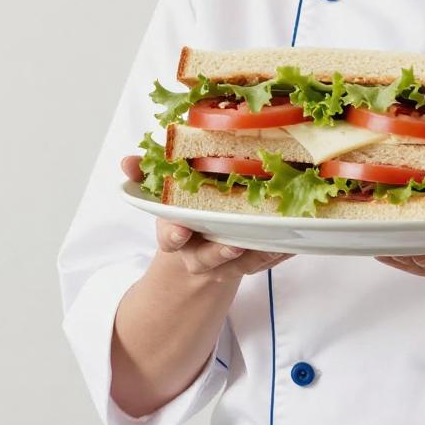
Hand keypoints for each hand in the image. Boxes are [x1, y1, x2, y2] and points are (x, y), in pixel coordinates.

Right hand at [120, 154, 295, 281]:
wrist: (199, 246)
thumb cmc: (184, 211)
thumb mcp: (162, 192)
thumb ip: (145, 174)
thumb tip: (127, 161)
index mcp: (176, 234)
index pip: (170, 238)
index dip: (174, 235)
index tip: (180, 230)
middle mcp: (199, 253)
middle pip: (208, 258)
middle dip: (221, 252)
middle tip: (235, 243)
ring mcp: (226, 261)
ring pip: (242, 263)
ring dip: (259, 254)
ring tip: (276, 242)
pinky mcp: (251, 261)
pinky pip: (268, 260)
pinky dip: (282, 252)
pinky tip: (297, 241)